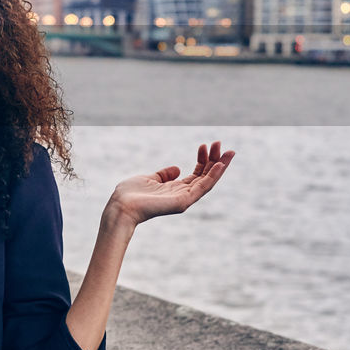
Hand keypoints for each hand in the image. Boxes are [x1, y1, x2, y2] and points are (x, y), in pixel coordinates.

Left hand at [103, 141, 233, 232]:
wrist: (121, 206)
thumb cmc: (130, 194)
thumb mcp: (149, 179)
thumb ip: (164, 175)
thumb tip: (177, 169)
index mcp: (175, 189)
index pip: (196, 174)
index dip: (203, 160)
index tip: (204, 145)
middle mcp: (183, 195)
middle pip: (205, 177)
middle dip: (215, 160)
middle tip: (221, 144)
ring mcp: (184, 199)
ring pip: (208, 182)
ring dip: (219, 166)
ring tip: (229, 152)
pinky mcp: (183, 201)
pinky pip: (202, 187)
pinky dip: (213, 176)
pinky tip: (220, 164)